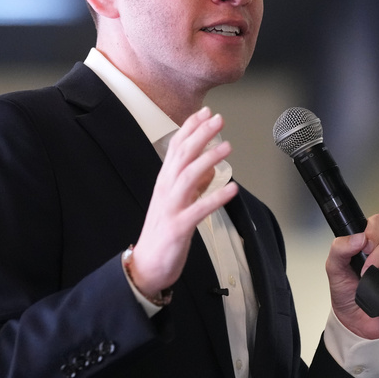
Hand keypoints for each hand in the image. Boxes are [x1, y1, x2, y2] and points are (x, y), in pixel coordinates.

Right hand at [128, 107, 238, 297]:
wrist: (146, 265)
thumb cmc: (163, 233)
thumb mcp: (178, 203)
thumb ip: (194, 184)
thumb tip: (212, 169)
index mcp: (165, 182)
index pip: (176, 147)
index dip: (191, 128)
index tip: (205, 112)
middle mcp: (166, 190)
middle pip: (182, 155)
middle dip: (201, 135)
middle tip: (218, 119)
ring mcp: (171, 207)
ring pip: (189, 177)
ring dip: (209, 160)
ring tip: (228, 147)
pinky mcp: (179, 227)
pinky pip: (199, 209)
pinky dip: (216, 197)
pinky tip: (232, 189)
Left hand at [326, 214, 378, 338]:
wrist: (355, 324)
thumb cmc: (346, 296)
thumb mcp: (333, 269)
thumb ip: (339, 249)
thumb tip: (358, 237)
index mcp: (369, 245)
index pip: (378, 224)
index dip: (373, 230)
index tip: (364, 245)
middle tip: (367, 265)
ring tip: (373, 277)